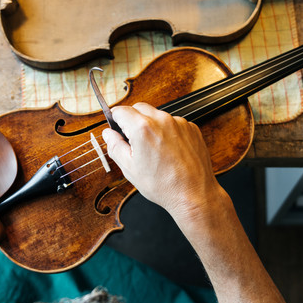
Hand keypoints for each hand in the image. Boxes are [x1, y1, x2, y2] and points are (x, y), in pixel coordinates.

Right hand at [102, 103, 222, 219]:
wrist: (194, 194)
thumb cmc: (163, 185)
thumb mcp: (130, 169)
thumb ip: (115, 146)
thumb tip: (108, 134)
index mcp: (143, 129)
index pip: (121, 110)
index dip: (115, 119)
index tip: (116, 127)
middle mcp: (162, 120)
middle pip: (139, 108)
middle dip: (132, 120)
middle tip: (133, 140)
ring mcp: (179, 123)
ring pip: (157, 115)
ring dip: (152, 126)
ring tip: (154, 150)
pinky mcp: (191, 128)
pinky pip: (174, 123)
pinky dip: (168, 132)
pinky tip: (169, 151)